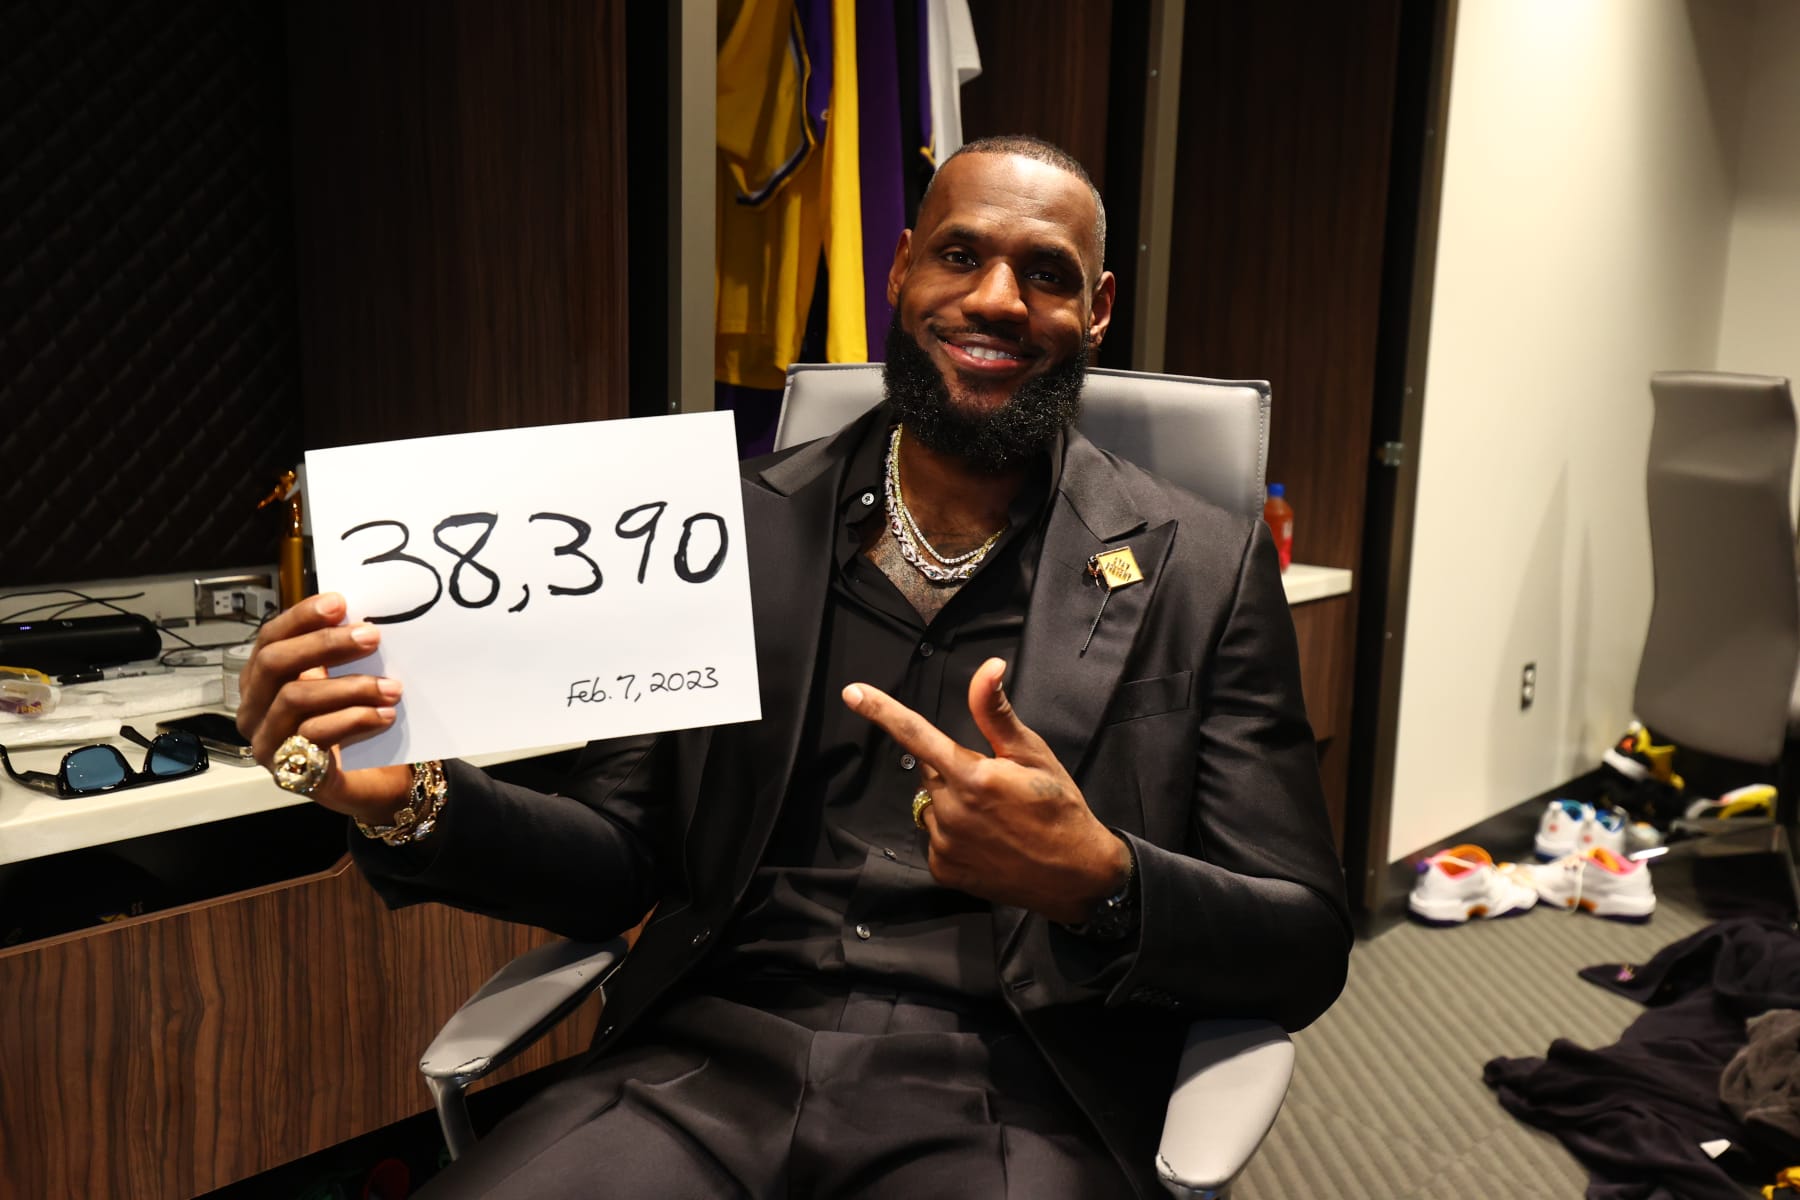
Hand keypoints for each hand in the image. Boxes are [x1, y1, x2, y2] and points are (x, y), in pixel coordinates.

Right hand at [235, 593, 412, 820]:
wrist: (366, 781)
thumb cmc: (348, 723)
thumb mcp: (340, 682)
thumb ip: (341, 654)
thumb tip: (362, 616)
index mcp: (261, 680)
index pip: (269, 639)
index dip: (300, 617)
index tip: (339, 603)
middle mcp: (254, 709)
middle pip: (275, 664)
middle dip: (324, 644)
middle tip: (372, 636)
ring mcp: (266, 741)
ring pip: (295, 698)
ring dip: (349, 687)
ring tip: (391, 686)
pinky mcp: (289, 771)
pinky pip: (314, 736)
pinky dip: (354, 720)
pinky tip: (384, 716)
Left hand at [842, 657, 1128, 923]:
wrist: (1076, 875)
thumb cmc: (1059, 808)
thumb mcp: (1033, 754)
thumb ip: (996, 712)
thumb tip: (988, 667)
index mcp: (972, 775)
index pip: (916, 735)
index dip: (882, 711)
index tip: (852, 693)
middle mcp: (951, 810)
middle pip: (929, 771)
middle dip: (951, 769)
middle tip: (993, 783)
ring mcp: (944, 843)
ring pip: (930, 805)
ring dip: (951, 802)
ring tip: (994, 816)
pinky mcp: (943, 869)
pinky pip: (934, 837)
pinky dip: (953, 833)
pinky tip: (986, 839)